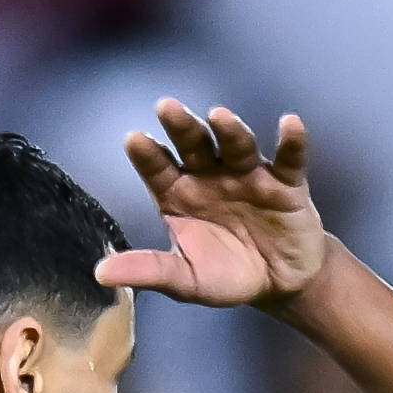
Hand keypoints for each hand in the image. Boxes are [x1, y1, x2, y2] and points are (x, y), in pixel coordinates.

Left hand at [100, 102, 329, 311]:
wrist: (280, 284)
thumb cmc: (227, 275)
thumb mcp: (186, 280)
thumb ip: (149, 271)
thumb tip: (101, 273)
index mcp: (179, 193)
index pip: (158, 167)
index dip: (147, 154)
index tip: (134, 139)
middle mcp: (210, 174)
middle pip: (194, 144)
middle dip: (182, 126)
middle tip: (166, 107)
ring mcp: (248, 174)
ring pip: (237, 145)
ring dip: (230, 129)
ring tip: (219, 116)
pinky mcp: (286, 183)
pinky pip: (289, 159)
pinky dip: (292, 142)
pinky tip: (291, 124)